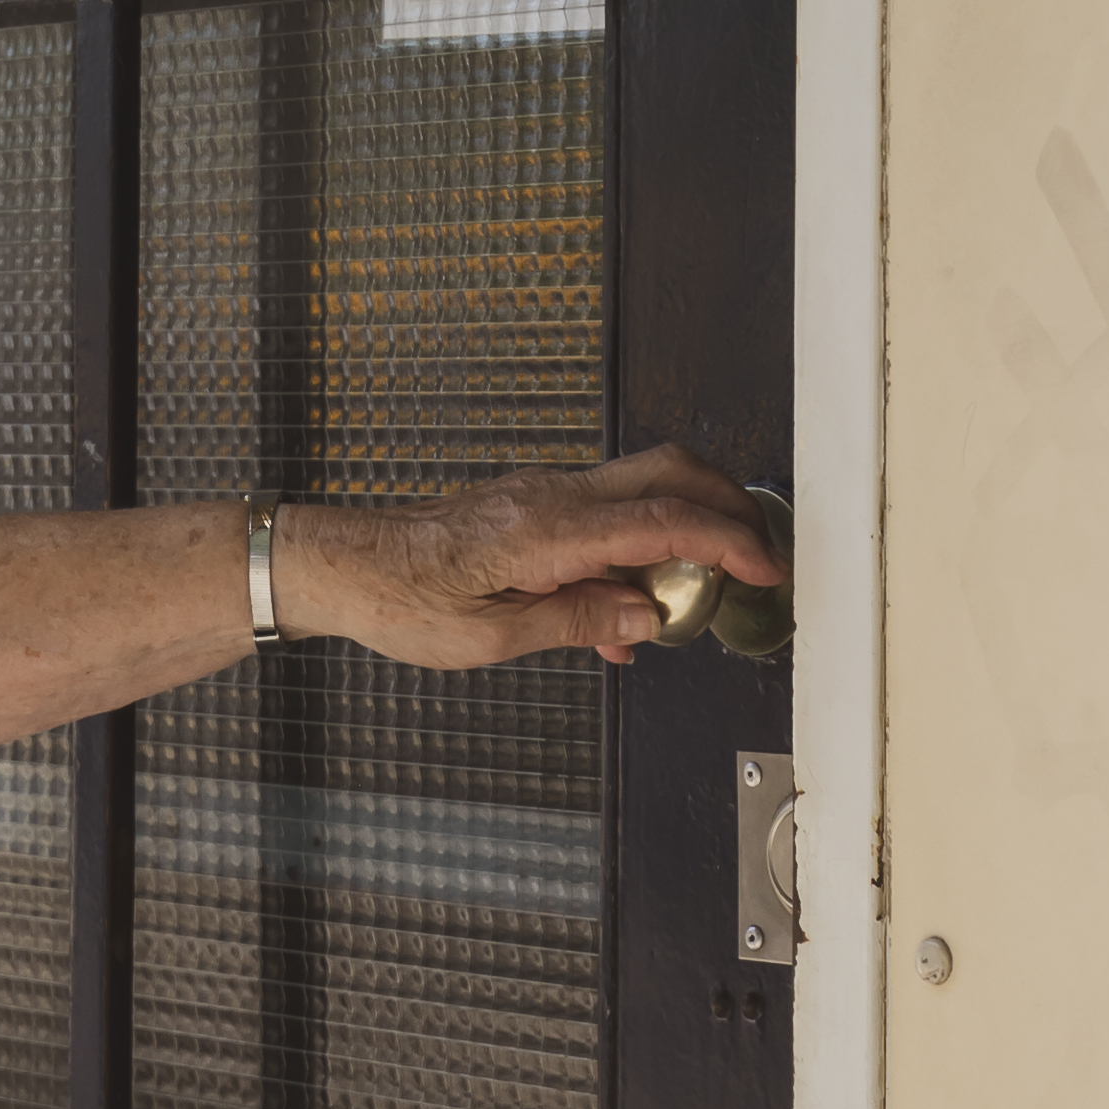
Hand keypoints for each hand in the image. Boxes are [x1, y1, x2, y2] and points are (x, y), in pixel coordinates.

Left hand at [284, 444, 777, 671]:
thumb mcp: (492, 637)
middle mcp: (549, 497)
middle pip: (668, 472)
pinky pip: (607, 513)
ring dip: (686, 528)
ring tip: (696, 596)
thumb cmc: (399, 601)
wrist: (342, 567)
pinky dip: (639, 546)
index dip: (727, 540)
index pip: (662, 520)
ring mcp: (542, 493)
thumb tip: (648, 615)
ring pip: (642, 486)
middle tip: (761, 554)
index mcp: (545, 529)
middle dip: (729, 505)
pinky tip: (626, 609)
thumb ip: (578, 621)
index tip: (766, 564)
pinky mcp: (533, 504)